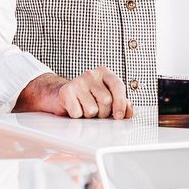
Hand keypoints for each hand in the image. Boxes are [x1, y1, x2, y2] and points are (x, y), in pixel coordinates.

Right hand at [18, 68, 134, 119]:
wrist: (59, 94)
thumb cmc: (86, 97)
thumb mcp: (106, 97)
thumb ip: (121, 103)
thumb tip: (129, 112)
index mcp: (104, 73)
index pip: (118, 86)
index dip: (121, 103)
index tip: (119, 116)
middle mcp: (91, 74)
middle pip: (106, 101)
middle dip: (103, 112)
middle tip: (96, 110)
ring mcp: (78, 81)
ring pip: (92, 109)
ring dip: (89, 115)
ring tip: (84, 108)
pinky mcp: (66, 91)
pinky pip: (78, 113)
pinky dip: (77, 116)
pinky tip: (74, 108)